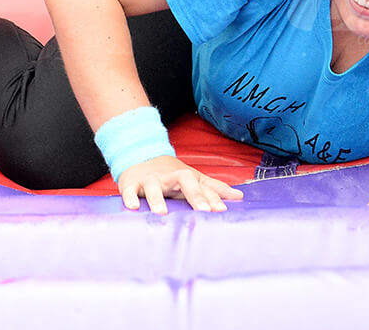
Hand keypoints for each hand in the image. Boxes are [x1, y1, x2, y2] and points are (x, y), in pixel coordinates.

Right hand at [117, 155, 243, 214]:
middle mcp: (169, 176)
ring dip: (157, 198)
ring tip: (162, 213)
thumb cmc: (170, 175)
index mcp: (185, 176)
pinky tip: (133, 207)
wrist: (139, 155)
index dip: (213, 197)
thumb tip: (239, 196)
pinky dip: (130, 197)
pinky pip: (129, 190)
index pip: (202, 186)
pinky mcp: (130, 183)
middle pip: (183, 180)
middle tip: (203, 210)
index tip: (222, 210)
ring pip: (153, 185)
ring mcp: (149, 179)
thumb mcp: (193, 179)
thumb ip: (213, 188)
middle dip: (194, 194)